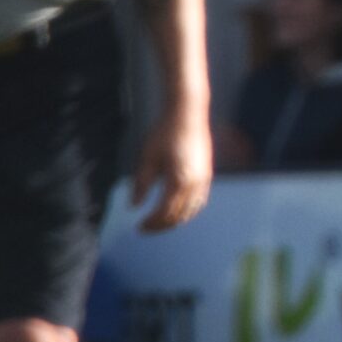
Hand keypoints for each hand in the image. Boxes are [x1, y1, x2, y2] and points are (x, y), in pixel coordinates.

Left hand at [131, 102, 212, 232]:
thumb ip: (141, 183)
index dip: (151, 223)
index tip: (138, 227)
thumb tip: (134, 206)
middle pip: (178, 216)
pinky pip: (199, 201)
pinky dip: (187, 211)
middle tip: (145, 228)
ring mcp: (204, 179)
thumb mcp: (147, 157)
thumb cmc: (165, 133)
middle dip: (161, 226)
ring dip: (175, 221)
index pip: (165, 213)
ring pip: (191, 211)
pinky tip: (176, 210)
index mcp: (179, 181)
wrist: (188, 113)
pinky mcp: (207, 174)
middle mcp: (195, 184)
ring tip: (159, 222)